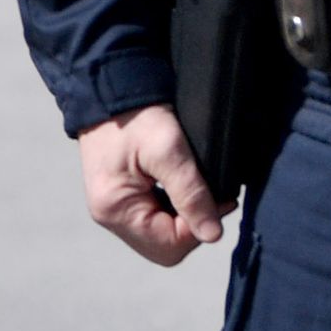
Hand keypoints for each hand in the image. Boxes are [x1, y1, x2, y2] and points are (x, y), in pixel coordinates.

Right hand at [78, 104, 223, 265]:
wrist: (108, 84)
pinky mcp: (119, 196)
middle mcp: (108, 216)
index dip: (201, 226)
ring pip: (160, 235)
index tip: (221, 198)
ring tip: (196, 187)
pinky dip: (172, 209)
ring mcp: (112, 208)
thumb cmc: (135, 113)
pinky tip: (180, 186)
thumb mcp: (169, 149)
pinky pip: (152, 219)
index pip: (170, 245)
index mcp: (115, 209)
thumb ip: (191, 194)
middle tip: (211, 194)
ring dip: (184, 218)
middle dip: (192, 226)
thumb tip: (213, 235)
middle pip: (163, 246)